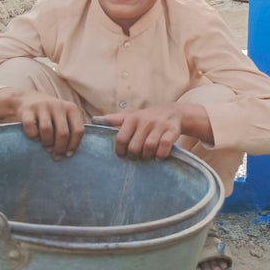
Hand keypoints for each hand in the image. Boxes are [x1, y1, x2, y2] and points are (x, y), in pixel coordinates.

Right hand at [0, 88, 84, 158]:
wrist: (27, 99)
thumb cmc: (50, 114)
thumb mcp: (64, 116)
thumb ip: (71, 129)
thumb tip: (71, 152)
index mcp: (71, 108)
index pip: (78, 130)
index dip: (74, 145)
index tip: (68, 155)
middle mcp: (58, 105)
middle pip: (63, 133)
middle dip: (60, 148)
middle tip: (56, 156)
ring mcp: (42, 106)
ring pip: (47, 130)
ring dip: (47, 143)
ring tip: (47, 148)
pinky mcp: (28, 110)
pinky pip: (31, 128)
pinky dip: (33, 137)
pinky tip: (35, 138)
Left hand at [95, 103, 210, 160]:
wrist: (174, 111)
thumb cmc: (148, 118)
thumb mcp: (131, 116)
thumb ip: (114, 120)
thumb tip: (94, 121)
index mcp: (133, 118)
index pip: (121, 138)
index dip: (120, 151)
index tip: (123, 155)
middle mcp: (146, 121)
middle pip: (134, 146)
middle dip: (134, 156)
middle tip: (136, 157)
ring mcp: (160, 126)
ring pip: (149, 147)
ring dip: (147, 157)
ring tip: (147, 157)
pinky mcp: (173, 131)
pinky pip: (164, 146)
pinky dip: (161, 155)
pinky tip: (159, 156)